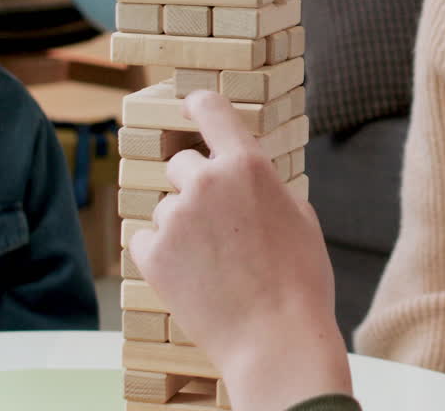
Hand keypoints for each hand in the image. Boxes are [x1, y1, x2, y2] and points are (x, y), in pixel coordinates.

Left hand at [129, 90, 350, 409]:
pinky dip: (161, 252)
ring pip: (165, 205)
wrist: (274, 338)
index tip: (189, 109)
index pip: (210, 109)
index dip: (197, 106)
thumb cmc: (299, 281)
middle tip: (218, 223)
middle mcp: (206, 181)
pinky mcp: (152, 253)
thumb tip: (246, 176)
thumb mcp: (299, 216)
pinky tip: (191, 274)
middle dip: (195, 186)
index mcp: (248, 165)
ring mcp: (175, 217)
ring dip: (181, 224)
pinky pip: (145, 238)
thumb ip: (265, 185)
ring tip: (212, 261)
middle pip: (180, 163)